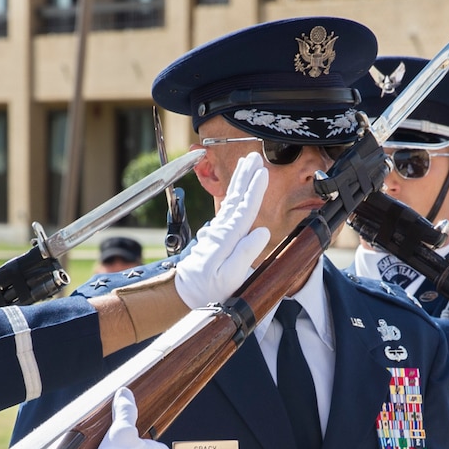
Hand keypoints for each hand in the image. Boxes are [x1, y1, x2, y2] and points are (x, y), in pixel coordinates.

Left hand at [174, 153, 271, 308]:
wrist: (186, 293)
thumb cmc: (211, 290)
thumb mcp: (231, 277)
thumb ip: (245, 253)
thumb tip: (262, 230)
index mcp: (228, 239)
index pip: (244, 209)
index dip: (254, 190)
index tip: (262, 172)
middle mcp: (221, 231)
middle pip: (236, 198)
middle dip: (245, 176)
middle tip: (254, 156)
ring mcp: (218, 232)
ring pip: (231, 200)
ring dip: (239, 180)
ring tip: (247, 163)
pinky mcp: (217, 235)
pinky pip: (228, 209)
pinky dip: (234, 195)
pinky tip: (238, 190)